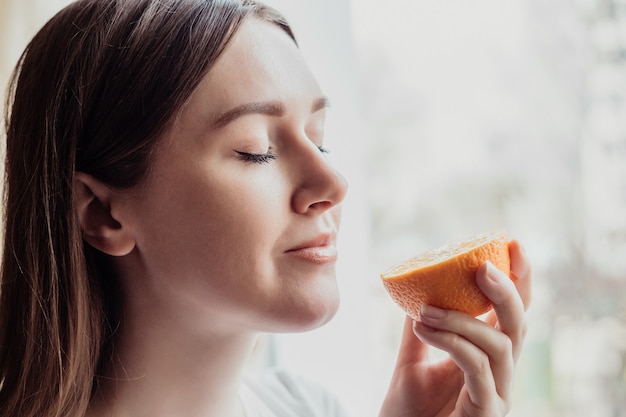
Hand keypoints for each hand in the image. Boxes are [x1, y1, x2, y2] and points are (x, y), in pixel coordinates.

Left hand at [379, 240, 531, 416]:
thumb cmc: (406, 410)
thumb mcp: (411, 359)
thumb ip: (421, 326)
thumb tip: (417, 288)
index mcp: (486, 357)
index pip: (510, 314)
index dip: (517, 280)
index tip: (510, 244)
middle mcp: (499, 374)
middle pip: (519, 326)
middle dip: (507, 291)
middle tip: (482, 266)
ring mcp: (497, 395)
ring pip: (500, 346)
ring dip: (462, 319)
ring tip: (424, 308)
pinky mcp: (487, 413)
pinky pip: (479, 369)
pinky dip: (453, 342)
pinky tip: (422, 328)